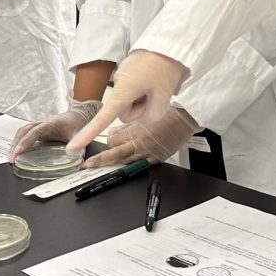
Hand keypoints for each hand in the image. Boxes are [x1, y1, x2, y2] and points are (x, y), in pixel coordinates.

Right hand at [10, 99, 101, 157]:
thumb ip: (78, 144)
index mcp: (51, 123)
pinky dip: (18, 142)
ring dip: (15, 143)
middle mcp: (41, 122)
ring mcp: (37, 125)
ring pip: (22, 132)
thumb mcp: (78, 134)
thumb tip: (78, 156)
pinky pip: (24, 134)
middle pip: (24, 131)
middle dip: (16, 144)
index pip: (35, 132)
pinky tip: (15, 152)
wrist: (75, 116)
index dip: (26, 141)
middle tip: (11, 158)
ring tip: (10, 158)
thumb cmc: (75, 124)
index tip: (18, 151)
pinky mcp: (36, 129)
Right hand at [66, 50, 188, 154]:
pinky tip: (158, 78)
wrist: (171, 41)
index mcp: (123, 92)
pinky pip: (136, 88)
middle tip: (158, 95)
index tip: (72, 147)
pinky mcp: (131, 71)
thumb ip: (151, 115)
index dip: (87, 134)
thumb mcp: (163, 97)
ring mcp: (124, 76)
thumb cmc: (165, 67)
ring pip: (132, 100)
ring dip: (145, 98)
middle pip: (125, 111)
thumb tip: (145, 117)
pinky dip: (147, 88)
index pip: (102, 119)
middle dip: (140, 109)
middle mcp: (119, 84)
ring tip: (159, 84)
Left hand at [82, 106, 200, 168]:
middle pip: (116, 155)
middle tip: (88, 165)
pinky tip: (129, 163)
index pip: (114, 140)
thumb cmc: (167, 108)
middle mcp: (142, 145)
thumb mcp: (142, 111)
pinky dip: (133, 163)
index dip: (108, 139)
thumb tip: (114, 133)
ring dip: (114, 163)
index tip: (102, 139)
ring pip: (127, 162)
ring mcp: (150, 154)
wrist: (188, 116)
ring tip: (100, 167)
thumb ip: (127, 123)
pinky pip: (141, 163)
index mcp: (137, 131)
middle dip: (101, 160)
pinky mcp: (158, 157)